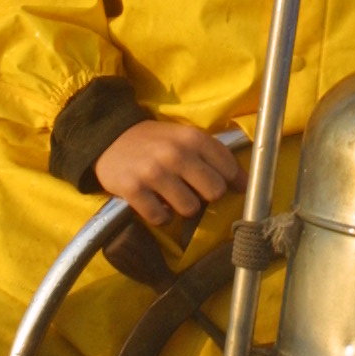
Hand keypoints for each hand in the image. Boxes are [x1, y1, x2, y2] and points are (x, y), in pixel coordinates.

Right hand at [93, 120, 245, 228]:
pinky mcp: (134, 190)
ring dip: (183, 208)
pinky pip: (161, 218)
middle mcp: (176, 154)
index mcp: (192, 138)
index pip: (229, 168)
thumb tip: (245, 184)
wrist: (109, 138)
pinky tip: (155, 203)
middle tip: (194, 191)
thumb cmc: (155, 141)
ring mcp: (154, 173)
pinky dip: (160, 216)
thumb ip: (212, 156)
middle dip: (207, 196)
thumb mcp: (184, 137)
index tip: (228, 187)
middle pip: (214, 192)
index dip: (232, 181)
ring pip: (190, 208)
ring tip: (172, 196)